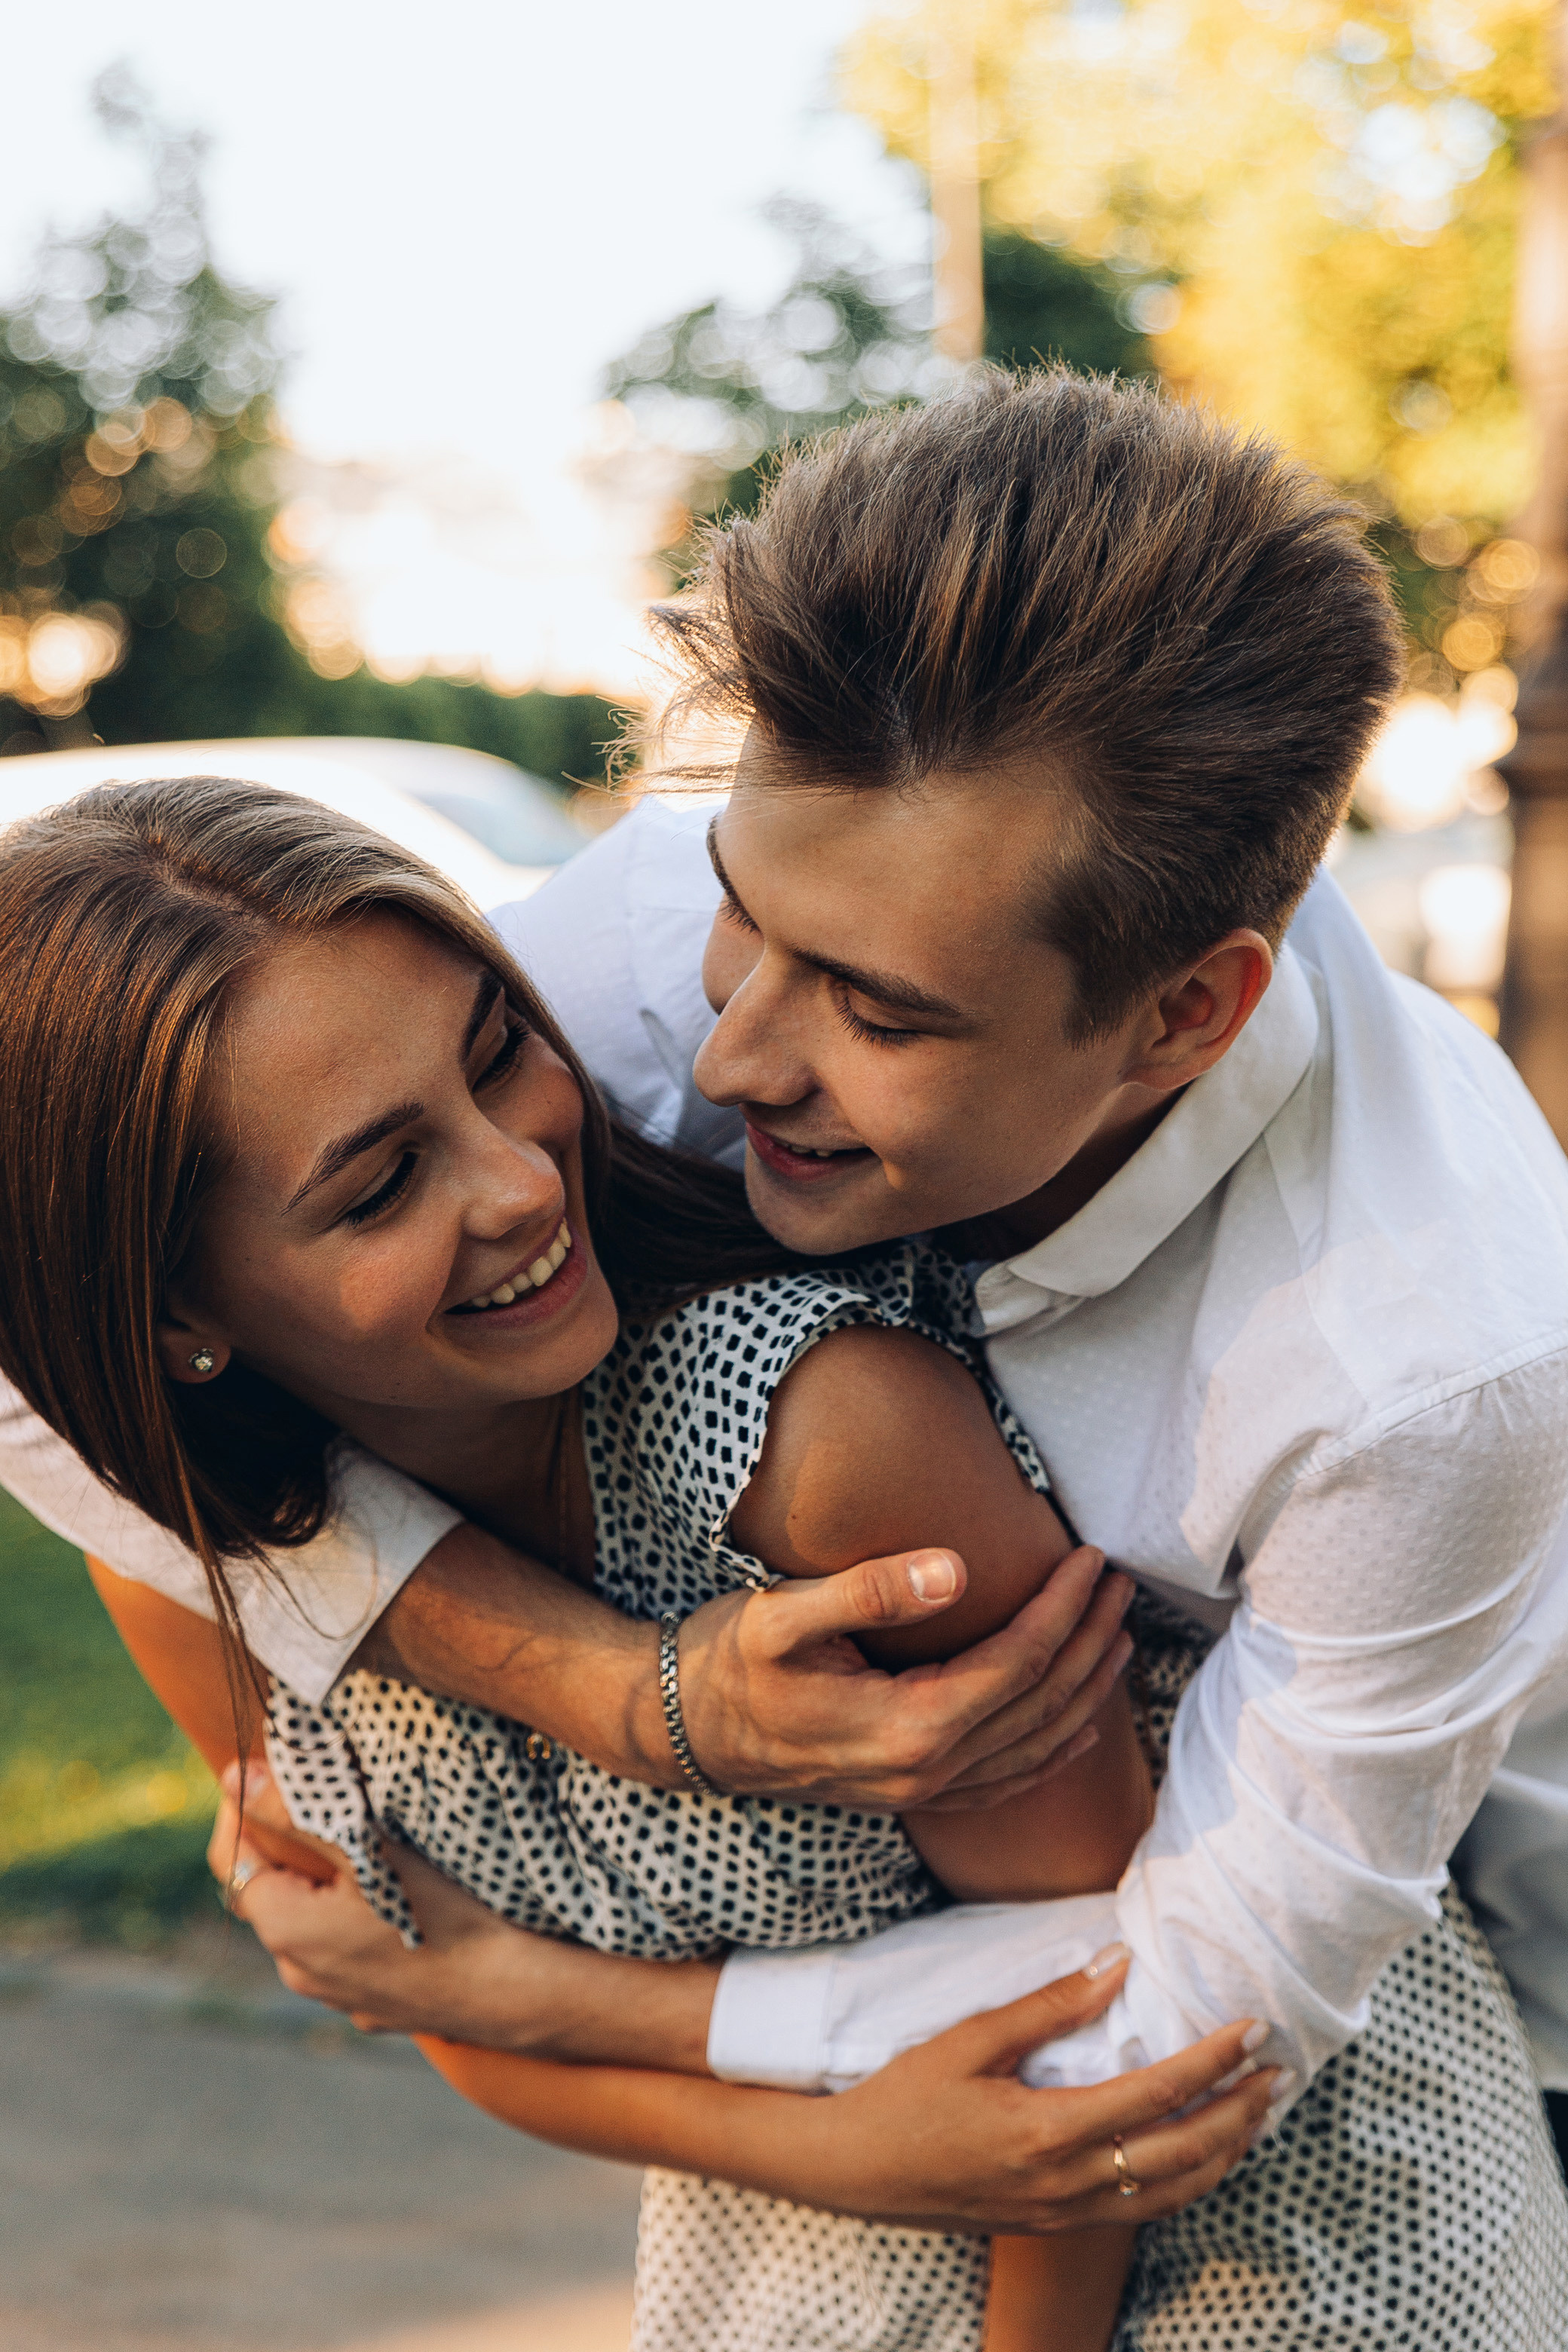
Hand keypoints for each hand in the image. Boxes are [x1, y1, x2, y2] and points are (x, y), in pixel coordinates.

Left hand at [208, 1766, 718, 2067]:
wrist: (513, 1993)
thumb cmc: (444, 1913)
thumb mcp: (368, 1849)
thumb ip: (294, 1813)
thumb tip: (232, 1776)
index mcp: (285, 1930)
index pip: (232, 1855)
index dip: (241, 1807)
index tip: (264, 1766)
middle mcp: (299, 1971)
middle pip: (272, 1888)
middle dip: (287, 1840)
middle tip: (320, 1792)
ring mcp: (338, 1995)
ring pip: (312, 1921)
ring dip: (324, 1880)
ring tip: (363, 1838)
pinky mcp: (377, 2006)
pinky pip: (350, 1948)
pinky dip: (357, 1916)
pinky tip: (397, 1894)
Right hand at [678, 1544, 1134, 1809]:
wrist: (679, 1733)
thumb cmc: (726, 1662)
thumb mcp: (781, 1615)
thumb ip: (869, 1591)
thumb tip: (955, 1570)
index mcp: (906, 1726)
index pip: (1018, 1663)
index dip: (1064, 1609)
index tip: (1093, 1559)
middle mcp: (924, 1771)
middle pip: (1040, 1705)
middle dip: (1090, 1641)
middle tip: (1122, 1584)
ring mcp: (917, 1792)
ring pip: (1034, 1749)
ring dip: (1084, 1692)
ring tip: (1119, 1638)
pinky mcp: (906, 1795)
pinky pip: (1004, 1783)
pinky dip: (1052, 1753)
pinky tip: (1077, 1730)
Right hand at [776, 1957, 1282, 2234]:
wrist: (855, 2171)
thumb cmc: (904, 2096)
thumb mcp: (969, 2039)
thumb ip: (1049, 2005)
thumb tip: (1116, 1963)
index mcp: (1047, 2131)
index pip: (1157, 2094)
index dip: (1213, 2062)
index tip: (1253, 2030)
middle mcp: (1066, 2183)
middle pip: (1183, 2154)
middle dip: (1241, 2112)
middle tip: (1280, 2072)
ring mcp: (1063, 2213)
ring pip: (1172, 2193)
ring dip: (1225, 2152)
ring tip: (1258, 2112)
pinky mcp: (1054, 2224)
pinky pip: (1141, 2208)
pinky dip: (1186, 2180)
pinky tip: (1198, 2151)